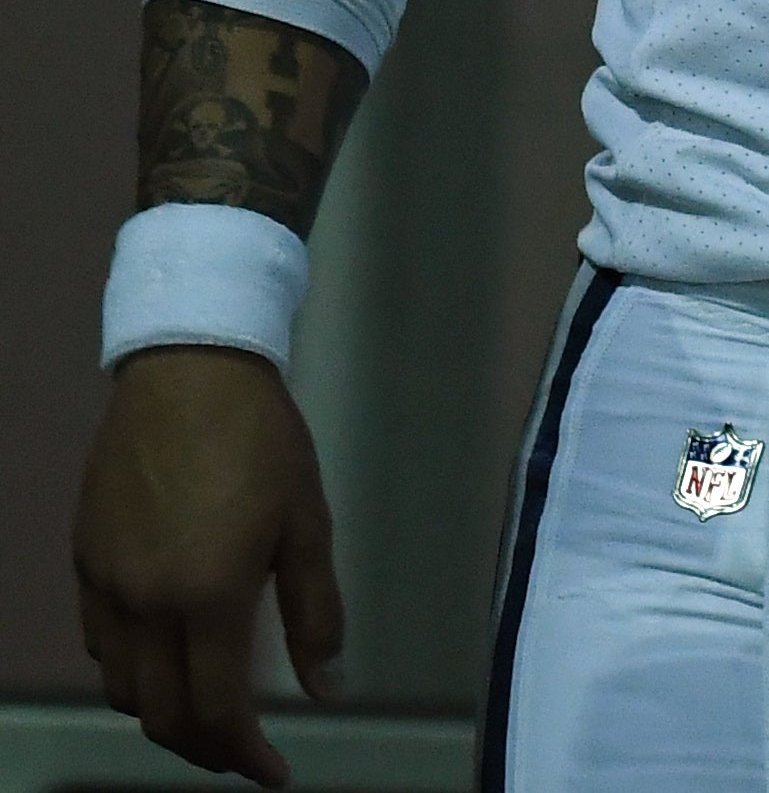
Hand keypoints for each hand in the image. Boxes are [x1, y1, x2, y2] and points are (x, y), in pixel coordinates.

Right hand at [74, 345, 344, 787]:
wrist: (188, 372)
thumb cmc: (263, 442)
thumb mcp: (308, 524)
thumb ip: (315, 613)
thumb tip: (326, 690)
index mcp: (207, 596)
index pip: (217, 710)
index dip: (245, 755)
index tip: (274, 773)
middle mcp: (145, 603)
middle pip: (160, 716)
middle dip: (205, 750)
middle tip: (245, 755)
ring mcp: (106, 585)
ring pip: (122, 689)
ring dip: (163, 717)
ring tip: (210, 715)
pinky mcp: (85, 562)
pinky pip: (100, 645)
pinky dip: (132, 674)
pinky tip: (168, 660)